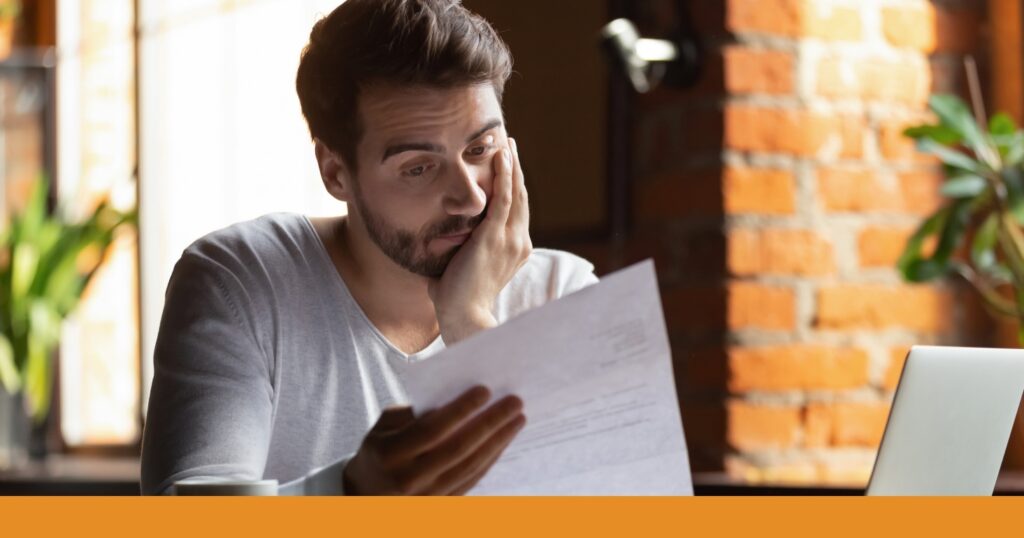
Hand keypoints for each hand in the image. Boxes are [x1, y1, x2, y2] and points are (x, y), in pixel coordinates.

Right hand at [342, 386, 525, 494]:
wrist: (366, 493)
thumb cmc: (380, 447)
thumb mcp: (385, 424)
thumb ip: (415, 411)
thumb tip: (457, 396)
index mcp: (390, 454)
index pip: (432, 430)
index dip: (461, 410)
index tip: (485, 390)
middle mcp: (408, 479)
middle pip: (458, 448)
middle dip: (490, 423)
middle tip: (514, 402)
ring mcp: (426, 496)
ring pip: (471, 466)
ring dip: (498, 441)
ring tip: (517, 419)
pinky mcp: (441, 504)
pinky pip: (472, 479)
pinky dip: (491, 458)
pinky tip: (504, 440)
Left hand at [429, 137, 531, 344]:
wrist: (463, 317)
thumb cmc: (456, 299)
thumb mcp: (462, 267)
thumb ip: (457, 250)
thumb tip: (437, 240)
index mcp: (514, 249)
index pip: (516, 210)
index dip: (513, 186)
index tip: (506, 165)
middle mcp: (519, 242)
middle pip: (520, 196)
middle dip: (515, 169)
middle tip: (510, 144)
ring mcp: (510, 238)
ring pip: (515, 193)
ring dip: (511, 165)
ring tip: (507, 142)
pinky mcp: (495, 236)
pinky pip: (504, 199)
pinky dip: (504, 175)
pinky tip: (502, 155)